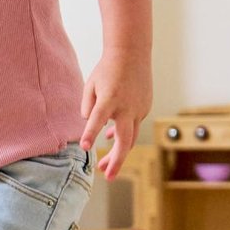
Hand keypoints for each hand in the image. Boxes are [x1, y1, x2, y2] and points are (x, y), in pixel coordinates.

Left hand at [79, 50, 151, 180]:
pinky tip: (110, 138)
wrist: (132, 53)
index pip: (98, 120)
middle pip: (124, 140)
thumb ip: (88, 107)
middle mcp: (126, 107)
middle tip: (107, 177)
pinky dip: (122, 133)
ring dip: (119, 154)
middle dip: (116, 161)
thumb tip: (91, 126)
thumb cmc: (107, 70)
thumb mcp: (91, 85)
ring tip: (105, 168)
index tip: (84, 148)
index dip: (91, 134)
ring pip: (131, 138)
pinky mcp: (144, 108)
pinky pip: (133, 126)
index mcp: (109, 99)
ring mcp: (138, 109)